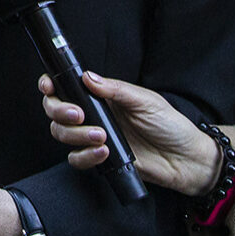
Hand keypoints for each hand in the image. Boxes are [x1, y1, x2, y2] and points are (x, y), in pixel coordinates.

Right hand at [40, 71, 219, 195]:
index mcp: (103, 96)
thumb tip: (87, 76)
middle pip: (56, 111)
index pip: (67, 87)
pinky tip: (103, 152)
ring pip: (62, 135)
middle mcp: (94, 115)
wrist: (185, 159)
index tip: (49, 87)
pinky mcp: (99, 159)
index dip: (51, 86)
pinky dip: (85, 156)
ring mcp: (94, 137)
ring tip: (100, 136)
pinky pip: (76, 159)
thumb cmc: (170, 125)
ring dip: (75, 135)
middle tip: (79, 115)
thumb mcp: (145, 101)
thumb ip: (115, 89)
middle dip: (60, 111)